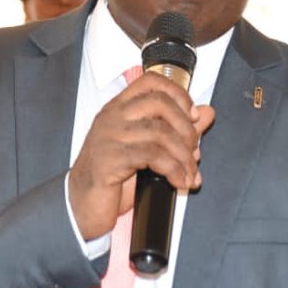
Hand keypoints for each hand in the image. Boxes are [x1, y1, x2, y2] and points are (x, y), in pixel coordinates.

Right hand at [68, 72, 214, 239]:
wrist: (81, 205)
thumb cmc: (113, 176)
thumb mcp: (148, 150)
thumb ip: (177, 130)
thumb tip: (206, 113)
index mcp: (120, 108)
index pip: (151, 82)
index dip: (179, 94)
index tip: (193, 116)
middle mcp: (113, 116)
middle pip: (159, 103)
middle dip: (186, 128)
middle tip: (194, 151)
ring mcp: (109, 136)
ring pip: (160, 132)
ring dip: (184, 156)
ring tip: (189, 174)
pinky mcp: (109, 159)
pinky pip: (151, 156)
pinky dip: (173, 170)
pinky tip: (179, 182)